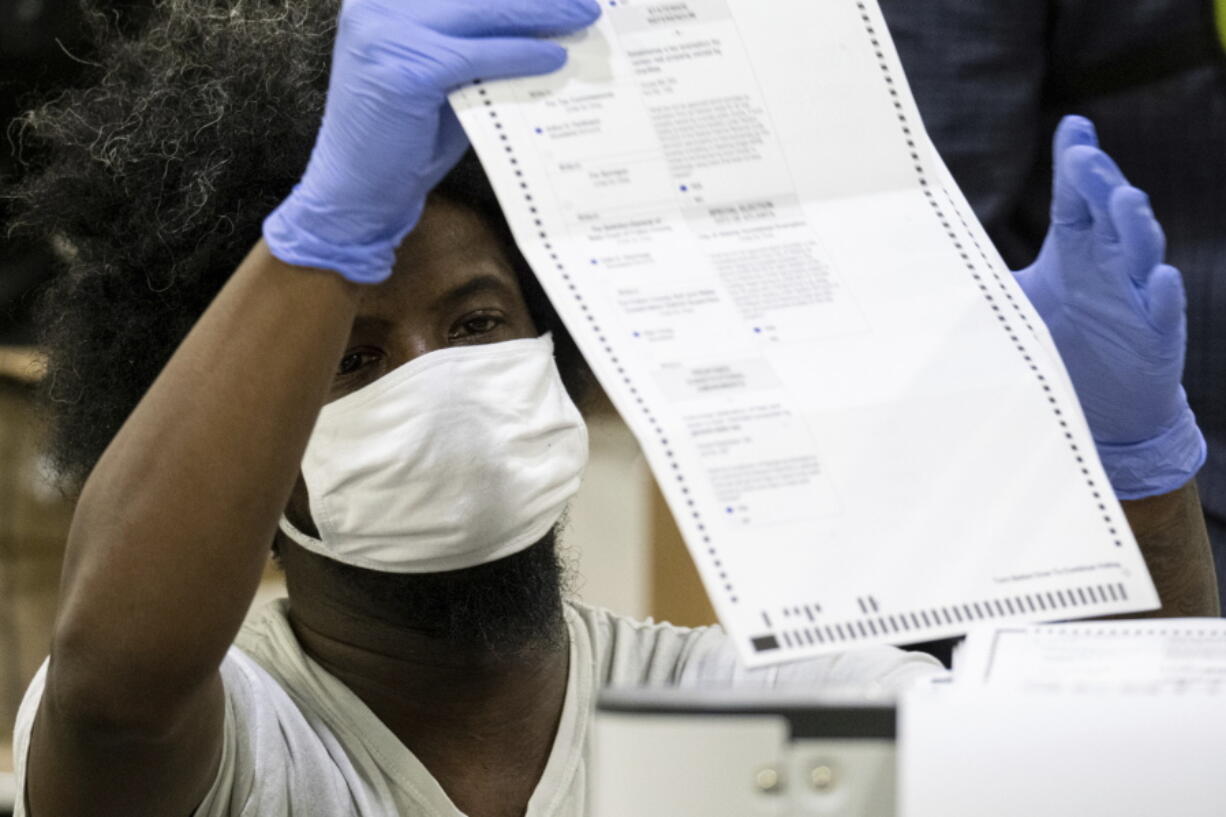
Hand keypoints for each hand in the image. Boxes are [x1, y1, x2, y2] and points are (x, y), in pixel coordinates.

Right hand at [263, 0, 600, 282]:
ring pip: (484, 10)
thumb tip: (541, 22)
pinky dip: (522, 55)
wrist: (356, 193)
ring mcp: (387, 32)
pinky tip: (554, 60)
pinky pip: (480, 55)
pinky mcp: (406, 68)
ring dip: (541, 14)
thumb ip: (475, 42)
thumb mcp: (440, 74)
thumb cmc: (403, 137)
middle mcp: (379, 4)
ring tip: (582, 19)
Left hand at [1014, 115, 1204, 498]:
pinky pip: (1162, 311)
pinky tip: (1160, 279)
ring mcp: (1137, 295)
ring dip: (1137, 227)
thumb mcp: (1016, 299)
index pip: (1077, 195)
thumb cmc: (1057, 338)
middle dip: (1100, 183)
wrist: (1101, 404)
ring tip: (1126, 201)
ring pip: (1142, 253)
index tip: (1074, 126)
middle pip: (1109, 212)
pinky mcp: (1157, 334)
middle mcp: (1112, 260)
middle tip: (1084, 159)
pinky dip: (1162, 295)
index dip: (1076, 160)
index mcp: (1078, 245)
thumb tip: (933, 245)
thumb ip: (986, 269)